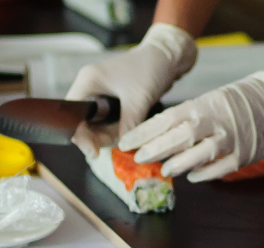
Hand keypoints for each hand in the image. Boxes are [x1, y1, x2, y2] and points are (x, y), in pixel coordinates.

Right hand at [65, 23, 196, 157]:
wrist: (168, 56)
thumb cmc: (150, 68)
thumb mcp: (139, 99)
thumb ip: (129, 124)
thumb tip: (123, 148)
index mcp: (88, 82)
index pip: (73, 114)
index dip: (81, 135)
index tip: (93, 152)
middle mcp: (90, 88)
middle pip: (84, 121)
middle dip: (98, 137)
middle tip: (115, 148)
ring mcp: (102, 93)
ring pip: (98, 122)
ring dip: (109, 135)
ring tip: (125, 144)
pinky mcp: (115, 99)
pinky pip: (110, 119)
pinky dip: (118, 129)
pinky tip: (128, 137)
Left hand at [117, 71, 263, 181]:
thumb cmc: (240, 101)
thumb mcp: (212, 100)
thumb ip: (189, 117)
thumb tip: (161, 136)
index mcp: (204, 105)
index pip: (167, 118)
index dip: (144, 132)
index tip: (127, 142)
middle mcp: (215, 122)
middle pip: (180, 136)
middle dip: (156, 149)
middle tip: (138, 157)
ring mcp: (231, 139)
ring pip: (199, 154)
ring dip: (178, 163)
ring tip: (164, 170)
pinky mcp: (244, 155)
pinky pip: (220, 168)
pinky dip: (204, 174)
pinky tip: (192, 177)